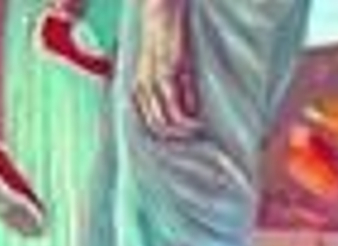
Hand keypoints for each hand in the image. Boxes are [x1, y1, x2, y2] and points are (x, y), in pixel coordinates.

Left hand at [133, 0, 201, 138]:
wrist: (163, 12)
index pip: (147, 121)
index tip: (182, 141)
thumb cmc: (168, 38)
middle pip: (155, 125)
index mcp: (139, 85)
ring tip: (197, 132)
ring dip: (182, 132)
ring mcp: (152, 81)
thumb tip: (189, 113)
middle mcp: (141, 85)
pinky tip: (197, 123)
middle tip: (193, 139)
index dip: (165, 135)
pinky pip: (174, 107)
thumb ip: (180, 90)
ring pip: (164, 121)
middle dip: (175, 138)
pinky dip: (187, 120)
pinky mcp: (165, 74)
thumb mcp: (174, 68)